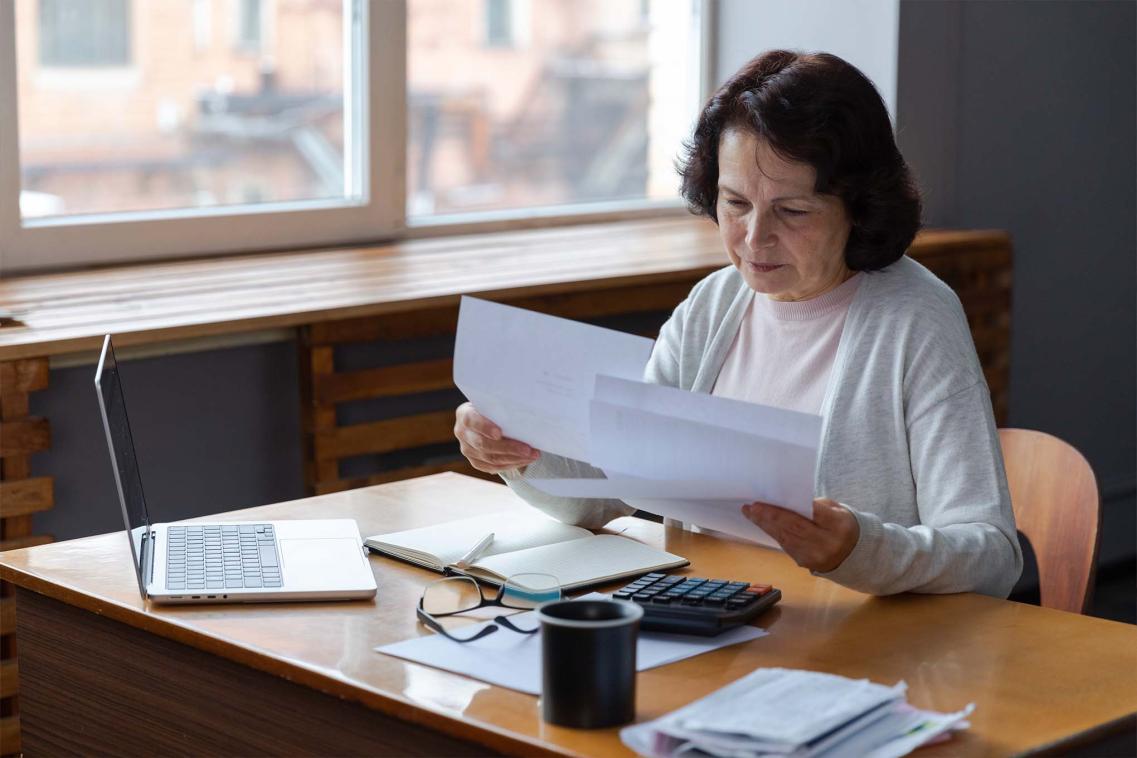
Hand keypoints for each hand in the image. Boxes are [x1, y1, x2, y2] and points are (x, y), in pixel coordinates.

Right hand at [454, 402, 539, 473]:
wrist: (486, 419)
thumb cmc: (494, 408)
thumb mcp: (494, 402)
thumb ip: (502, 406)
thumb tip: (524, 408)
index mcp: (464, 414)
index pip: (471, 421)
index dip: (485, 427)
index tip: (499, 433)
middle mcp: (462, 433)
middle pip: (484, 444)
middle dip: (509, 448)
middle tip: (528, 449)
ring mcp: (468, 450)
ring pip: (491, 459)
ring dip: (514, 458)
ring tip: (532, 455)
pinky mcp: (476, 462)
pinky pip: (493, 467)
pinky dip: (511, 464)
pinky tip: (525, 460)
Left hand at [741, 498, 858, 572]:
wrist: (854, 554)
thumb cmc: (841, 524)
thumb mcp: (836, 510)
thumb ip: (815, 505)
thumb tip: (786, 500)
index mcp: (838, 525)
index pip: (811, 514)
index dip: (787, 507)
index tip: (768, 499)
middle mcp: (827, 543)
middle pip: (794, 527)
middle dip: (770, 516)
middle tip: (751, 506)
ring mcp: (816, 556)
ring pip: (786, 538)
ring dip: (766, 524)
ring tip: (750, 512)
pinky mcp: (806, 563)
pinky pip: (785, 546)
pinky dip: (773, 533)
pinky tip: (762, 523)